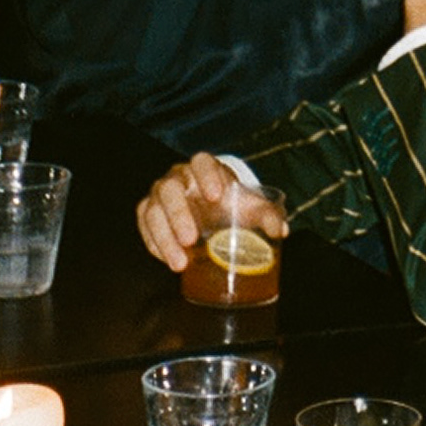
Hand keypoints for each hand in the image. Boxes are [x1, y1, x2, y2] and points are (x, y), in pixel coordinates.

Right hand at [136, 152, 285, 270]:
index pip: (202, 162)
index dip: (207, 176)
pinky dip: (154, 245)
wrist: (211, 207)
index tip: (216, 196)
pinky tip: (168, 261)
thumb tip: (280, 230)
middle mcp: (178, 178)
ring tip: (180, 263)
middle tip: (191, 239)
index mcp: (203, 167)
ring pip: (153, 210)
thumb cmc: (230, 203)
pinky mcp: (148, 213)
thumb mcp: (250, 206)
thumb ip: (267, 215)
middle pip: (171, 189)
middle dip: (179, 214)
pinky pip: (145, 226)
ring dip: (164, 237)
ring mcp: (159, 195)